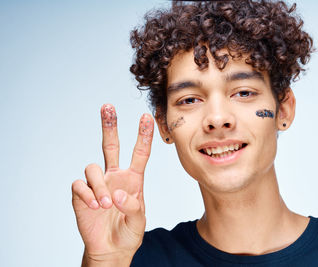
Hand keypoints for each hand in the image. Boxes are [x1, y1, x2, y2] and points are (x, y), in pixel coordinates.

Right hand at [72, 104, 153, 263]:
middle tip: (108, 106)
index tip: (146, 117)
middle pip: (111, 145)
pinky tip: (94, 207)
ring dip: (99, 185)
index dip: (143, 135)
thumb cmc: (128, 232)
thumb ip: (134, 207)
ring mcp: (97, 184)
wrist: (110, 249)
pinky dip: (87, 195)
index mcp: (133, 179)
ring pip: (92, 167)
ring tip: (106, 205)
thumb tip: (118, 194)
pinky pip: (79, 184)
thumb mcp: (139, 221)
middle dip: (109, 125)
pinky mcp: (81, 194)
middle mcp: (114, 177)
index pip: (139, 153)